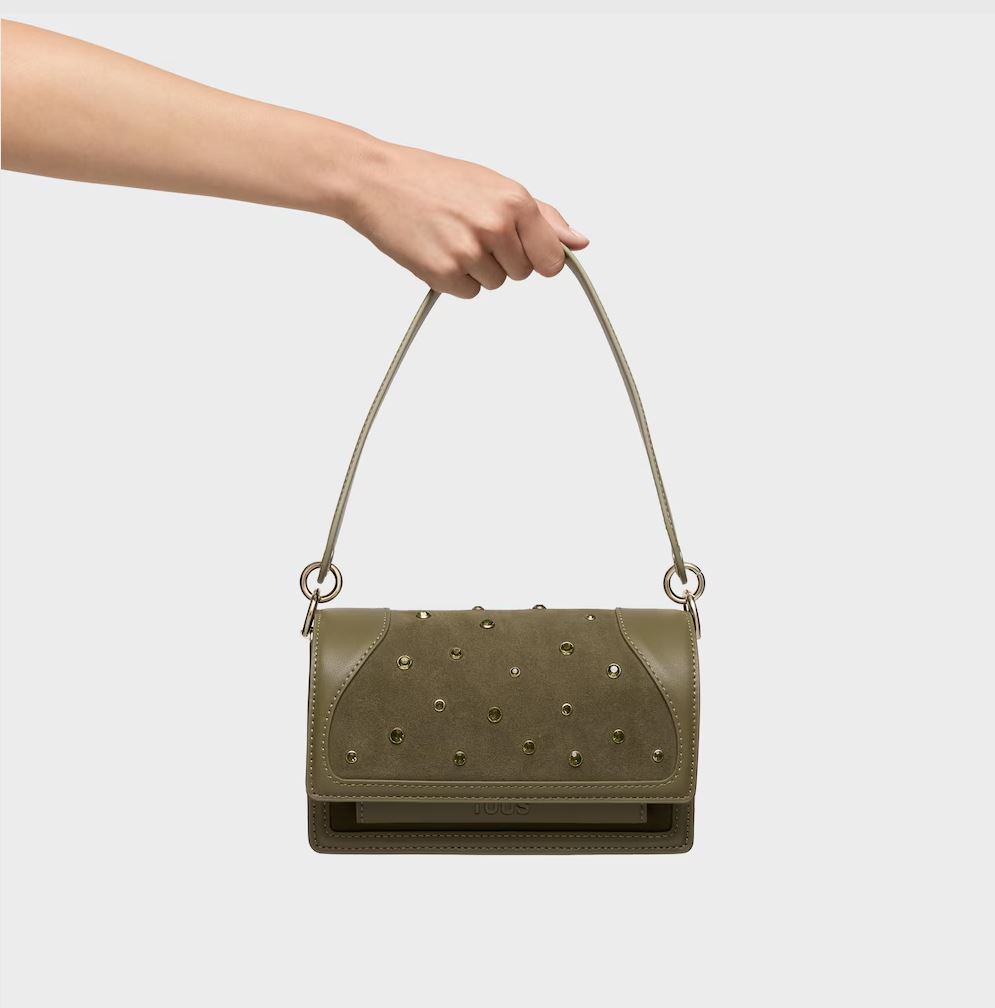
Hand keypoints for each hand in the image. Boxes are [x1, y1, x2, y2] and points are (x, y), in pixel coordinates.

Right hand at [340, 140, 588, 297]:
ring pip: (494, 283)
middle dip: (502, 259)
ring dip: (475, 269)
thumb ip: (543, 217)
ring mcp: (470, 251)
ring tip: (450, 236)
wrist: (377, 180)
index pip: (552, 258)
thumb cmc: (432, 179)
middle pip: (522, 274)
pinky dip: (453, 279)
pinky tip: (436, 250)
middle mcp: (496, 226)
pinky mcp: (444, 273)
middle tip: (469, 230)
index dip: (536, 258)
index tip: (519, 248)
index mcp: (515, 201)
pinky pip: (467, 292)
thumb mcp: (494, 185)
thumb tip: (578, 243)